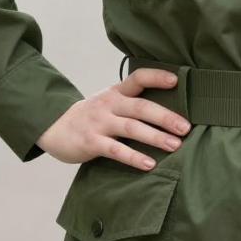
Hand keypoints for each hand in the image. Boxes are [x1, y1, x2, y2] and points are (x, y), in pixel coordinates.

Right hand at [36, 67, 191, 168]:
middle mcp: (109, 104)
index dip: (157, 76)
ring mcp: (99, 122)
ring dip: (155, 137)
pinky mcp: (91, 142)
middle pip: (140, 107)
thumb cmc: (93, 116)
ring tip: (175, 146)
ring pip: (131, 128)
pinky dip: (134, 157)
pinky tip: (149, 164)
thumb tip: (172, 111)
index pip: (138, 77)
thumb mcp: (110, 102)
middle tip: (186, 128)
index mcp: (116, 92)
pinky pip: (116, 150)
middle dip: (165, 117)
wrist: (54, 128)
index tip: (177, 80)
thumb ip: (132, 103)